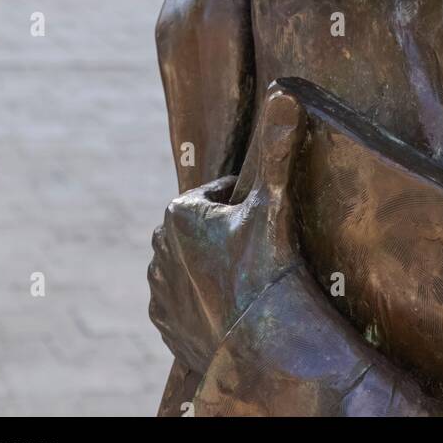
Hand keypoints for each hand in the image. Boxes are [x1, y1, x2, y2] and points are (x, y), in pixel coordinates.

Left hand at [148, 83, 305, 378]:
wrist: (258, 352)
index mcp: (178, 211)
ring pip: (192, 262)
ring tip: (250, 278)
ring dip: (214, 263)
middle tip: (263, 249)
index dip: (250, 203)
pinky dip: (204, 298)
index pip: (221, 194)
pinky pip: (184, 298)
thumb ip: (278, 146)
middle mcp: (157, 246)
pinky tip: (231, 304)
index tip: (269, 219)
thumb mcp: (275, 202)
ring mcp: (158, 287)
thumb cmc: (267, 270)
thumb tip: (285, 91)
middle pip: (203, 227)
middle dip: (227, 232)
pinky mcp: (162, 321)